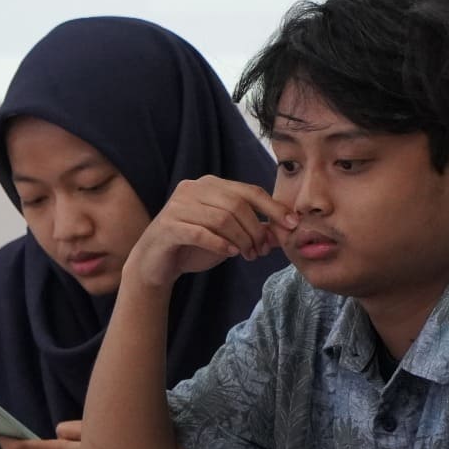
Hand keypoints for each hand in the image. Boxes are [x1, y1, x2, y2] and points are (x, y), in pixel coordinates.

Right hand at [125, 177, 297, 291]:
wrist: (156, 263)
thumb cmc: (195, 246)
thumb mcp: (229, 237)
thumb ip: (254, 231)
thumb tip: (283, 232)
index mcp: (211, 184)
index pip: (250, 190)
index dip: (274, 208)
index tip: (292, 224)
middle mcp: (193, 188)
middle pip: (237, 205)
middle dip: (255, 230)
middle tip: (261, 252)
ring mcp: (178, 205)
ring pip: (222, 218)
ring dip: (241, 240)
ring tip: (247, 255)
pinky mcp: (168, 226)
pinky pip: (201, 232)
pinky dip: (220, 244)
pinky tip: (229, 253)